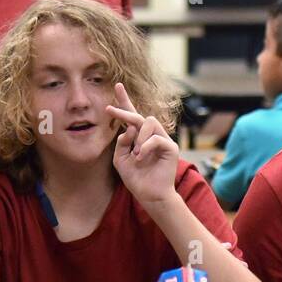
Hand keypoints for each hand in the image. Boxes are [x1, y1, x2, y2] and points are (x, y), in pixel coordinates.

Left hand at [108, 82, 178, 206]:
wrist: (149, 195)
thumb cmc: (136, 178)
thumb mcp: (120, 159)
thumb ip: (121, 143)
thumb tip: (129, 129)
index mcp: (138, 137)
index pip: (132, 114)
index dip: (124, 101)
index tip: (117, 85)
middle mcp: (151, 135)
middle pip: (139, 115)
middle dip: (123, 112)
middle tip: (109, 110)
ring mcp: (163, 139)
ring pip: (149, 122)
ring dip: (138, 138)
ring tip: (135, 155)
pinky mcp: (171, 147)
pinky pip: (156, 139)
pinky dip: (145, 148)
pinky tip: (140, 158)